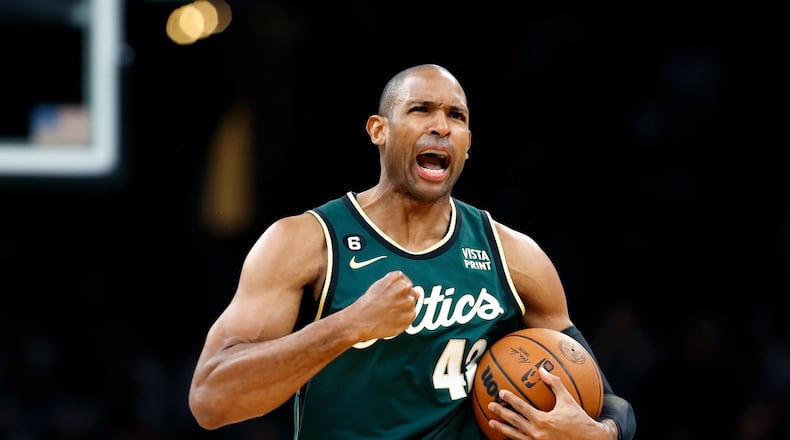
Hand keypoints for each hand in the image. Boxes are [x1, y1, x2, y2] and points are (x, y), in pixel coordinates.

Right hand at [347, 271, 419, 341]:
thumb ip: (400, 286)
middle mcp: (404, 287)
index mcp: (396, 277)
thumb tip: (419, 293)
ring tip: (387, 313)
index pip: (403, 281)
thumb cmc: (367, 303)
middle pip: (409, 293)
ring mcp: (408, 302)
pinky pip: (409, 317)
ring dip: (402, 310)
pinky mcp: (409, 317)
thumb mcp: (380, 287)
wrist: (359, 321)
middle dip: (400, 299)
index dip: (395, 290)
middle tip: (387, 306)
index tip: (388, 296)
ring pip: (410, 305)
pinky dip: (402, 320)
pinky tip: (390, 320)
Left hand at [487, 367, 615, 439]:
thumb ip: (554, 384)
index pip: (521, 408)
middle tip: (490, 407)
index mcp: (542, 420)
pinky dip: (513, 439)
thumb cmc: (580, 421)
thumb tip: (542, 370)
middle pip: (514, 422)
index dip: (510, 399)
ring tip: (492, 423)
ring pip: (515, 436)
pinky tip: (507, 436)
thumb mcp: (568, 401)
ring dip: (502, 429)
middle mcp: (537, 433)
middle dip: (501, 414)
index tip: (500, 393)